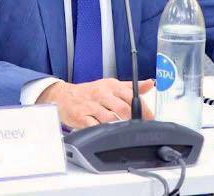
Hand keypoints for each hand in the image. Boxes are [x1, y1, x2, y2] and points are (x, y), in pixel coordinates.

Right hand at [36, 78, 154, 128]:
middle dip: (132, 120)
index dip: (143, 109)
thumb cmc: (90, 92)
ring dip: (117, 126)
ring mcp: (91, 105)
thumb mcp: (111, 85)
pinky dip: (102, 130)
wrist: (63, 95)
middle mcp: (101, 94)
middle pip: (123, 109)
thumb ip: (131, 86)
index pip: (132, 96)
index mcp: (111, 86)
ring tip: (120, 129)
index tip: (150, 118)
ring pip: (110, 119)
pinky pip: (95, 126)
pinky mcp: (81, 117)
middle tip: (137, 127)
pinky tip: (103, 130)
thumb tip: (150, 84)